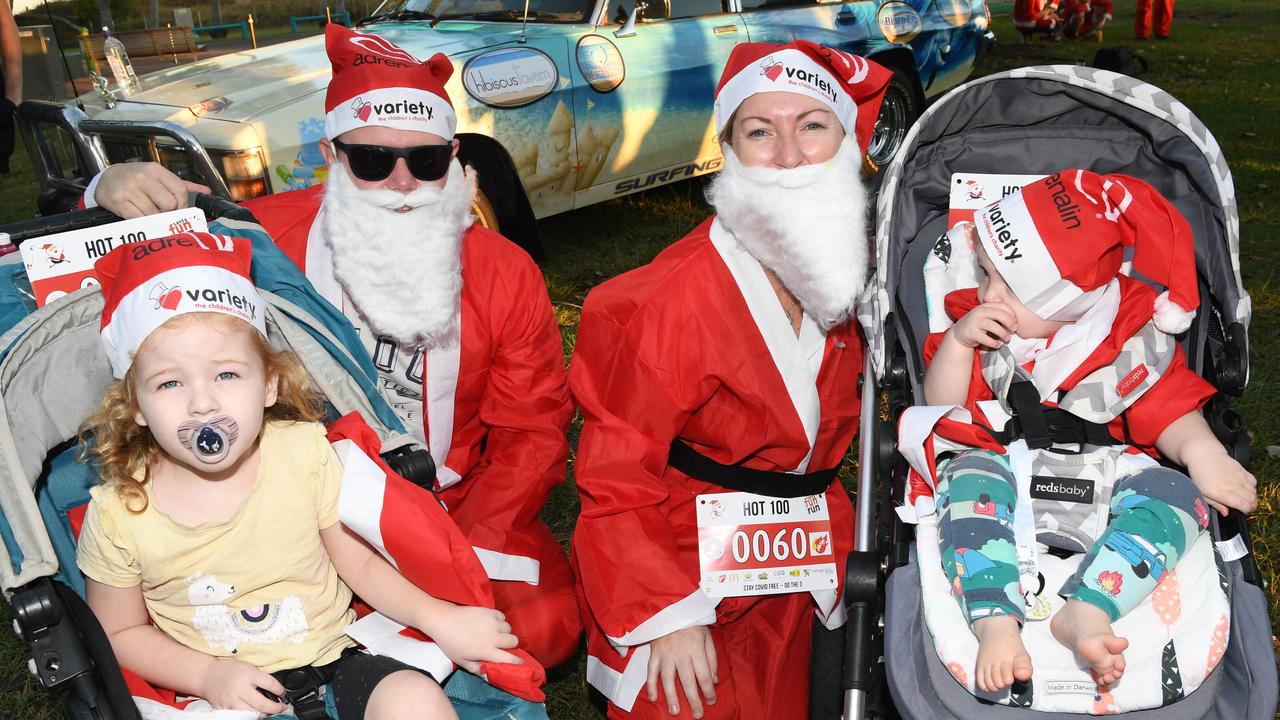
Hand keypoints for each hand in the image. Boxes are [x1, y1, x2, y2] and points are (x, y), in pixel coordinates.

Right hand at [94, 162, 210, 218]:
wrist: (106, 179)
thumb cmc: (137, 179)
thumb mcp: (158, 177)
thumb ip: (182, 185)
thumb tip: (207, 192)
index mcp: (156, 170)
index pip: (180, 190)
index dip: (183, 205)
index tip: (179, 210)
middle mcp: (143, 177)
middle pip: (169, 204)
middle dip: (168, 213)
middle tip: (162, 213)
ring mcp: (130, 189)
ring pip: (154, 214)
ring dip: (154, 219)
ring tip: (149, 214)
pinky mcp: (118, 202)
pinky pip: (138, 219)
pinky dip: (142, 223)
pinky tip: (140, 218)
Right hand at [197, 657, 286, 714]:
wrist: (207, 675)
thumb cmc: (229, 669)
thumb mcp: (248, 666)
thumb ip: (260, 677)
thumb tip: (275, 688)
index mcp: (248, 674)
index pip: (270, 684)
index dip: (280, 690)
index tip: (283, 693)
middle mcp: (240, 688)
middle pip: (263, 704)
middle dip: (276, 708)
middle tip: (281, 707)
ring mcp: (232, 701)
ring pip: (252, 714)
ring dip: (263, 714)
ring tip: (268, 711)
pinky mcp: (224, 709)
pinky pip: (241, 717)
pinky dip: (250, 716)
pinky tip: (255, 713)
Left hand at [429, 604, 521, 672]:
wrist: (443, 621)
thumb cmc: (450, 643)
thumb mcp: (461, 661)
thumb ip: (476, 669)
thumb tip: (488, 674)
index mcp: (487, 651)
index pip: (510, 658)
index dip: (517, 662)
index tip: (520, 663)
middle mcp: (493, 636)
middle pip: (514, 640)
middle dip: (510, 645)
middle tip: (502, 646)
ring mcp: (492, 622)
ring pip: (509, 627)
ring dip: (504, 632)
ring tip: (495, 633)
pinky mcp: (489, 611)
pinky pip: (502, 616)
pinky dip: (500, 620)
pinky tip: (491, 623)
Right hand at [646, 626, 717, 718]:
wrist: (671, 610)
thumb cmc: (692, 625)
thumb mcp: (707, 638)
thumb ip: (712, 659)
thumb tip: (713, 680)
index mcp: (696, 649)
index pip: (703, 675)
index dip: (708, 691)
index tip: (711, 701)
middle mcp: (681, 653)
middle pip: (687, 681)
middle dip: (693, 700)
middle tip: (697, 715)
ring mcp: (666, 654)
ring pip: (668, 679)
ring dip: (671, 697)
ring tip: (675, 711)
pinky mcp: (654, 653)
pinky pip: (651, 671)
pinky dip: (651, 685)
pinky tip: (653, 698)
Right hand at [949, 302, 1016, 349]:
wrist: (959, 333)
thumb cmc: (977, 324)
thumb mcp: (986, 315)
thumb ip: (998, 315)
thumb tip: (1015, 321)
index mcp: (985, 306)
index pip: (1002, 306)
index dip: (1012, 313)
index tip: (1015, 321)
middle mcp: (979, 312)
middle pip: (999, 314)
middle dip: (1010, 322)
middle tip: (1013, 329)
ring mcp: (975, 323)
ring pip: (993, 326)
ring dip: (1003, 333)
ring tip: (1007, 338)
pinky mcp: (972, 334)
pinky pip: (986, 339)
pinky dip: (994, 343)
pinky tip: (998, 345)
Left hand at [1186, 450, 1257, 515]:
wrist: (1204, 455)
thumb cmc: (1200, 475)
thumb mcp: (1202, 493)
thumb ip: (1215, 504)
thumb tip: (1226, 513)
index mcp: (1222, 493)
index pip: (1244, 505)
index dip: (1246, 511)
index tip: (1242, 511)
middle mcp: (1233, 485)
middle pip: (1252, 500)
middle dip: (1251, 506)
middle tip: (1246, 507)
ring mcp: (1239, 477)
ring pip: (1254, 491)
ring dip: (1252, 497)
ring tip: (1246, 499)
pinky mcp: (1242, 470)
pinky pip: (1253, 481)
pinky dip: (1253, 487)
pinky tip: (1246, 489)